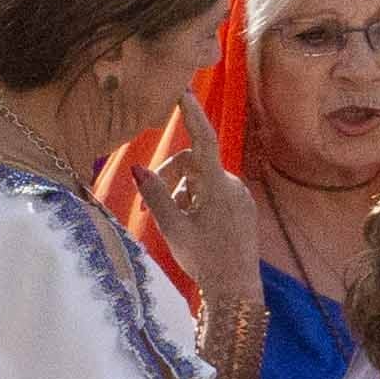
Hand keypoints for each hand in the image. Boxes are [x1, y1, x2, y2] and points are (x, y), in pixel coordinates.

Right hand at [126, 111, 260, 293]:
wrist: (237, 288)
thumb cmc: (204, 258)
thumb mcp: (173, 228)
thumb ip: (155, 195)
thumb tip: (137, 168)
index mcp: (216, 185)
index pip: (202, 139)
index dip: (191, 113)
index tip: (181, 90)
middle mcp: (232, 184)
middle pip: (193, 164)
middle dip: (169, 177)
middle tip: (146, 205)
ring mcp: (240, 196)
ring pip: (201, 180)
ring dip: (180, 193)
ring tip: (171, 222)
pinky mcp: (242, 207)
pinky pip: (214, 192)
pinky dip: (195, 200)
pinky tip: (189, 225)